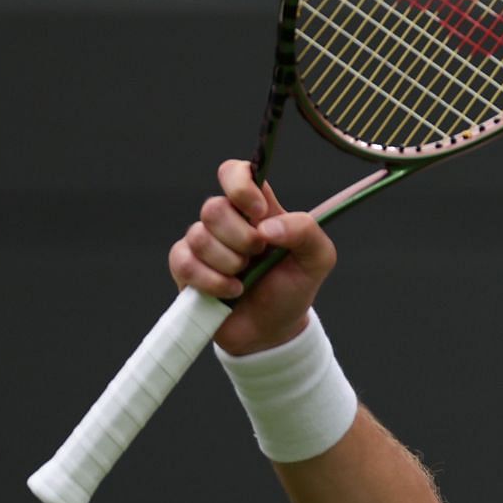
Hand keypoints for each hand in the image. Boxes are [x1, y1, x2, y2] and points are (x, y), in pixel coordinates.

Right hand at [168, 159, 336, 354]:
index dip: (240, 185)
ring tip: (245, 278)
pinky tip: (231, 292)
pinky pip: (184, 262)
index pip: (235, 172)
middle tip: (259, 255)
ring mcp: (203, 243)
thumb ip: (305, 231)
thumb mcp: (318, 259)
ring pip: (198, 236)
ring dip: (229, 263)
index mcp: (258, 209)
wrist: (272, 330)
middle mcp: (227, 221)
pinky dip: (212, 281)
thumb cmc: (293, 288)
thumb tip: (266, 226)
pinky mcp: (185, 268)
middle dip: (241, 238)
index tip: (259, 211)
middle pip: (213, 207)